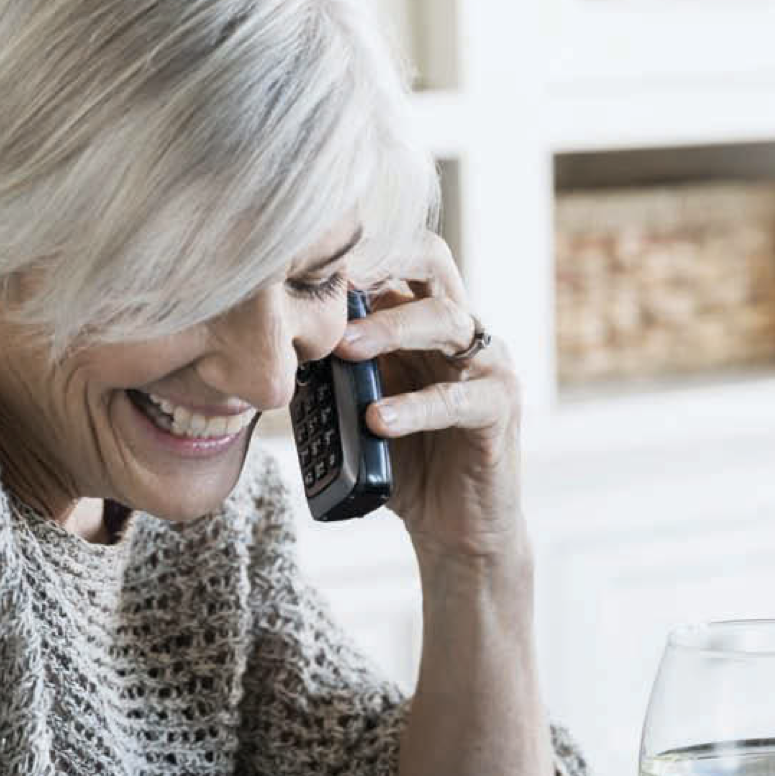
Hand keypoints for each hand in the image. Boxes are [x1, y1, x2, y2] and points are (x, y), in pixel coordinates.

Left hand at [337, 234, 522, 564]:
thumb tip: (274, 348)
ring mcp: (486, 366)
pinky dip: (416, 408)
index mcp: (423, 321)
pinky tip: (379, 420)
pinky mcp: (500, 410)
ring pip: (446, 321)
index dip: (360, 246)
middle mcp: (460, 331)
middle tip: (331, 278)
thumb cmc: (404, 463)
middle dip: (380, 261)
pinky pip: (460, 399)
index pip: (399, 257)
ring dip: (390, 328)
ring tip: (343, 348)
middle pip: (431, 262)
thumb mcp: (356, 409)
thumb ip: (331, 375)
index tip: (309, 250)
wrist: (453, 529)